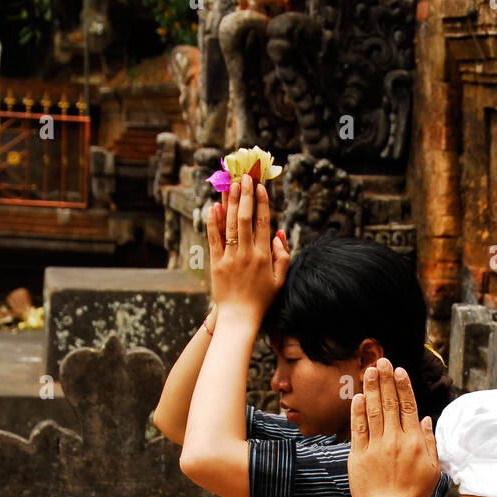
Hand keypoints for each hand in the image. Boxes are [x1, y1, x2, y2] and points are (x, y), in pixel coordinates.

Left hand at [207, 174, 289, 323]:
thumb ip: (283, 256)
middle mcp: (247, 254)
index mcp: (264, 256)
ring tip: (231, 184)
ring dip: (229, 202)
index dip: (262, 202)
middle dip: (245, 195)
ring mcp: (230, 258)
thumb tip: (279, 233)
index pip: (263, 223)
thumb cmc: (262, 300)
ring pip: (229, 224)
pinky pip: (214, 238)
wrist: (239, 318)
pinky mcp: (216, 263)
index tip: (261, 186)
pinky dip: (212, 221)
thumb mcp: (280, 280)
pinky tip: (212, 206)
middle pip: (245, 218)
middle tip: (244, 178)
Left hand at [348, 358, 440, 496]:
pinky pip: (358, 429)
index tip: (399, 371)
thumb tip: (427, 419)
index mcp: (415, 441)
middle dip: (385, 379)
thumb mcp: (433, 470)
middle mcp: (395, 440)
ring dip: (371, 388)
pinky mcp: (359, 456)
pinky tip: (358, 397)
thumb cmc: (414, 495)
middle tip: (381, 361)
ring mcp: (376, 447)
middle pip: (389, 403)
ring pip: (373, 411)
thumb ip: (430, 442)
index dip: (403, 386)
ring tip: (369, 370)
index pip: (408, 406)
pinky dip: (357, 412)